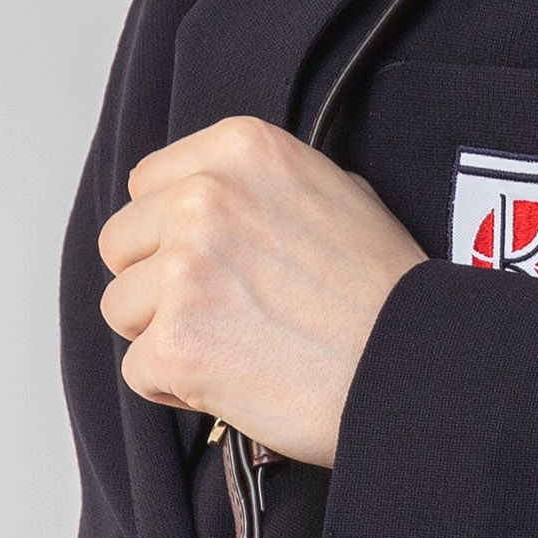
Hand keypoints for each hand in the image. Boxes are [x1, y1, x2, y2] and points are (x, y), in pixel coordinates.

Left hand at [96, 116, 426, 465]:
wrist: (416, 366)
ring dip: (166, 335)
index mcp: (240, 150)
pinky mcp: (178, 344)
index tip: (215, 262)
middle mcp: (204, 199)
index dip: (173, 232)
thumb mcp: (337, 191)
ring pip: (121, 308)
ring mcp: (186, 271)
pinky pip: (139, 371)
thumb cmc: (387, 292)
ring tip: (234, 348)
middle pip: (121, 244)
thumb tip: (213, 198)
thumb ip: (261, 186)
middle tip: (224, 313)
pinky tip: (234, 382)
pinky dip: (180, 388)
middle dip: (159, 284)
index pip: (147, 185)